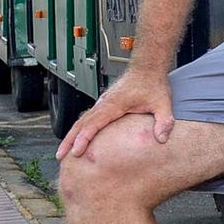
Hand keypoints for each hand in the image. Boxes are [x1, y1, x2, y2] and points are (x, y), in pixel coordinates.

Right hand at [58, 67, 174, 160]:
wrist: (148, 67)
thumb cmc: (153, 83)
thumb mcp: (163, 103)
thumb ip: (163, 121)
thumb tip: (161, 139)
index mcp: (115, 104)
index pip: (94, 123)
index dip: (83, 139)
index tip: (76, 152)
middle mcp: (105, 103)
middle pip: (81, 123)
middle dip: (69, 140)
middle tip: (60, 156)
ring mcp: (104, 102)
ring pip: (82, 119)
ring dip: (72, 134)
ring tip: (64, 150)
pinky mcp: (105, 103)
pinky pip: (88, 117)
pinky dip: (80, 128)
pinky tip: (78, 137)